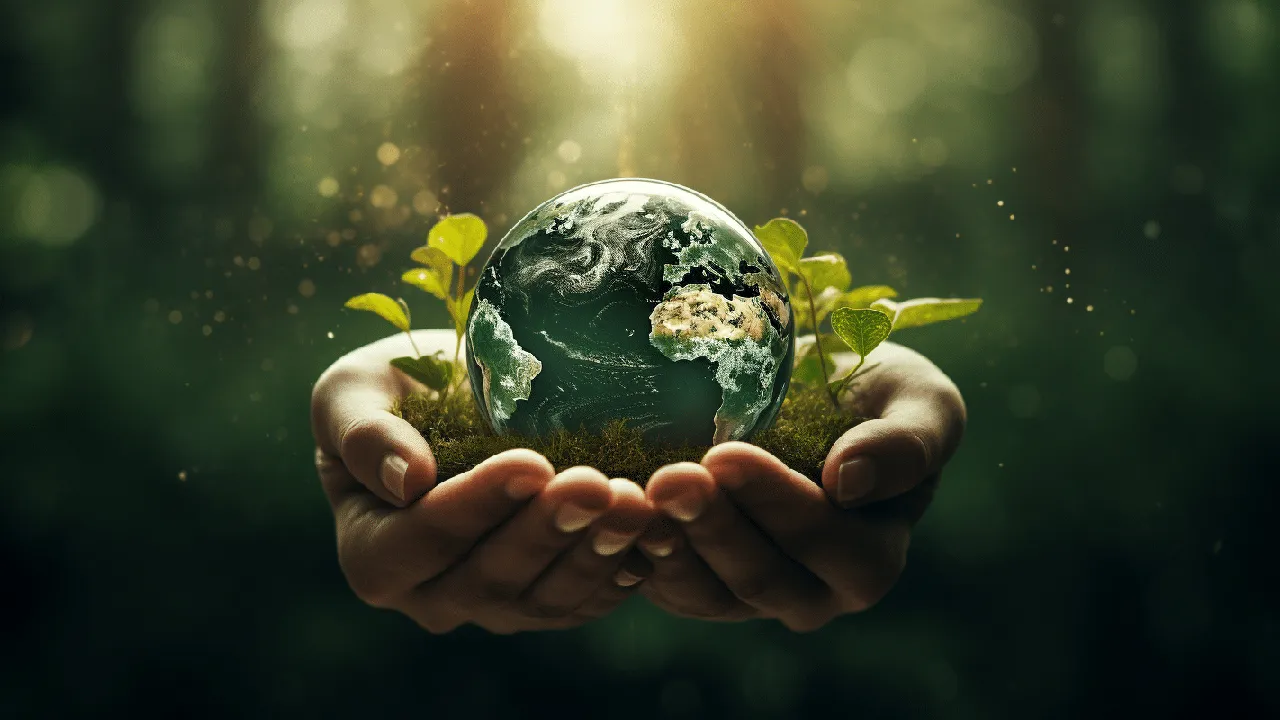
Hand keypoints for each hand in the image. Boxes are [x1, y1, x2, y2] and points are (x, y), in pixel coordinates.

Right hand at [311, 330, 653, 633]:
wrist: (452, 407)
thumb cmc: (392, 392)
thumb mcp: (353, 391)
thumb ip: (363, 433)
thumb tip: (406, 481)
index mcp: (373, 553)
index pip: (422, 541)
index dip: (475, 507)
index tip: (529, 461)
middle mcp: (431, 596)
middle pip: (490, 581)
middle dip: (546, 532)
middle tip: (594, 484)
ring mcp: (493, 606)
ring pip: (546, 599)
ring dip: (595, 554)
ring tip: (636, 502)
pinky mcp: (546, 600)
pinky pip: (587, 600)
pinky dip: (622, 568)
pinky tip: (652, 529)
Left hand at [633, 340, 965, 630]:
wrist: (811, 398)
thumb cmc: (876, 396)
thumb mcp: (918, 400)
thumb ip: (907, 442)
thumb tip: (852, 482)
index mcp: (871, 560)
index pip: (823, 543)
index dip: (775, 503)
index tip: (726, 454)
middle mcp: (811, 594)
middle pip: (758, 578)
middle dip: (712, 526)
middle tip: (669, 476)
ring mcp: (748, 597)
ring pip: (704, 592)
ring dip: (669, 545)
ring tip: (637, 495)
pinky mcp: (696, 585)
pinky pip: (663, 586)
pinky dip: (638, 554)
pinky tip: (618, 510)